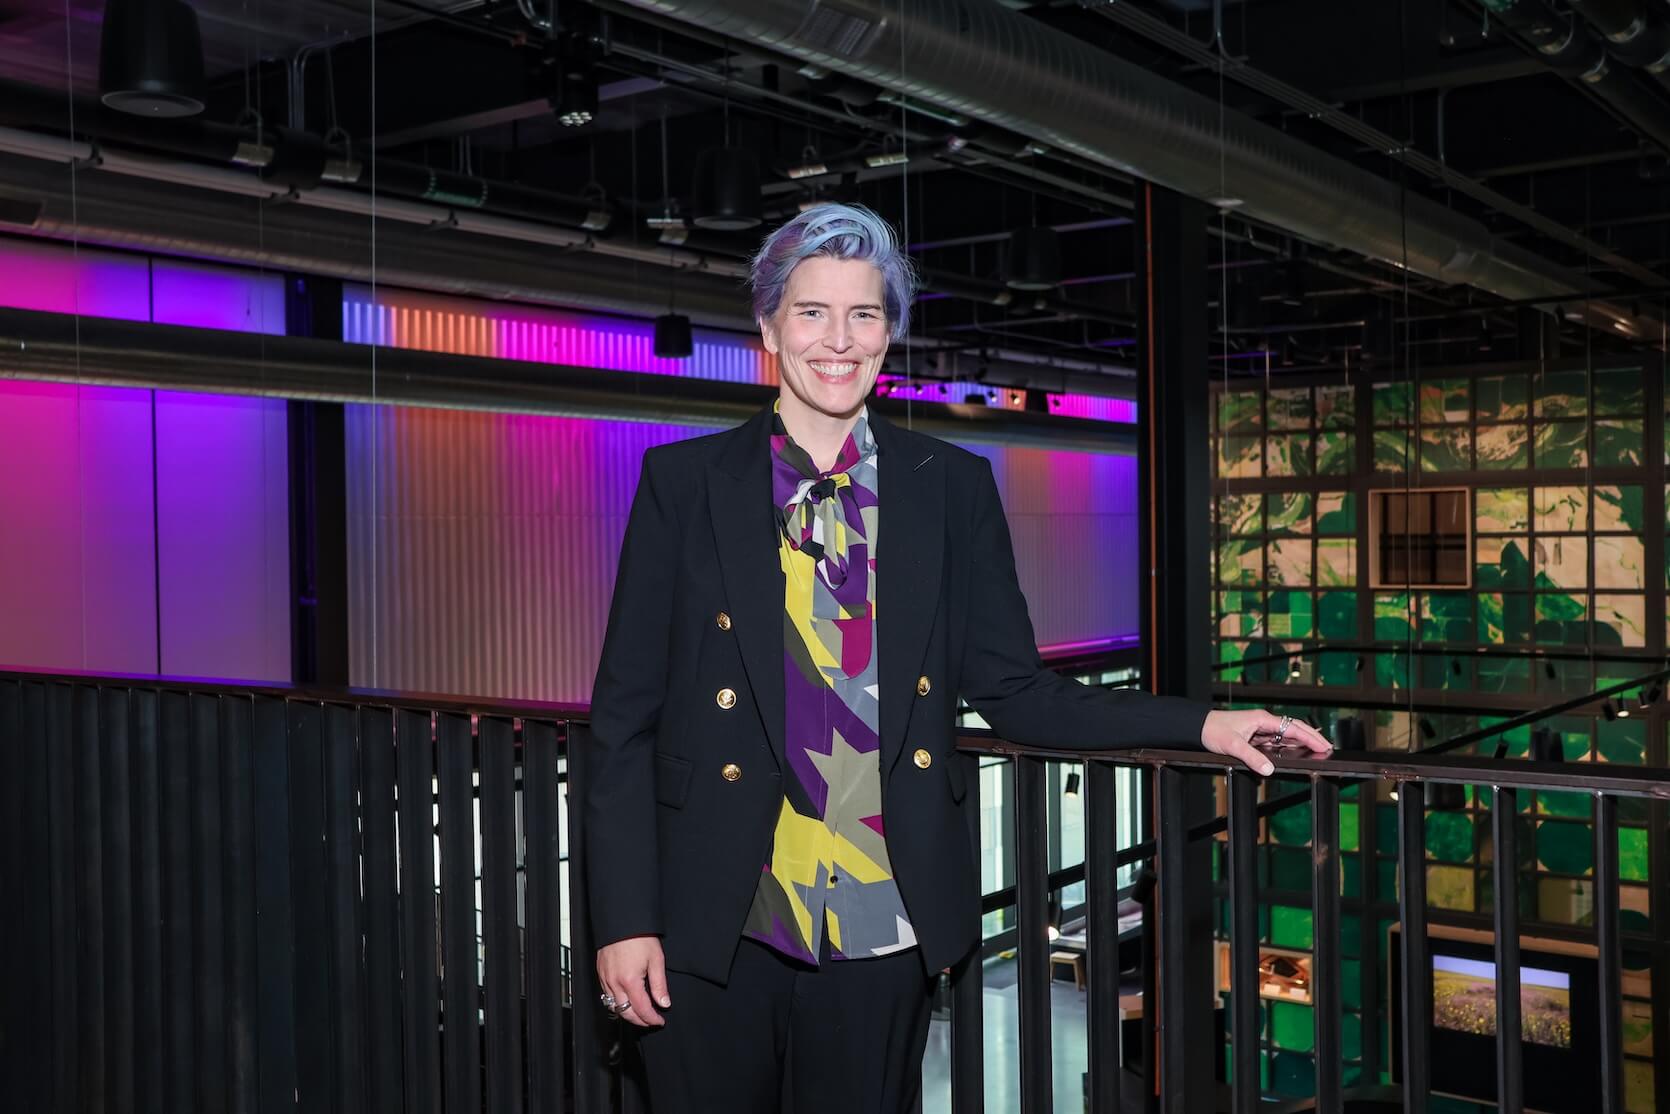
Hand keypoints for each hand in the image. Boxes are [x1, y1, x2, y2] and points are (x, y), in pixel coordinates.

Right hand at [597, 934, 670, 1027]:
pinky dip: (616, 1001)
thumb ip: (659, 985)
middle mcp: (614, 982)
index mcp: (630, 981)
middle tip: (651, 1020)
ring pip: (613, 1006)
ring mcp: (605, 978)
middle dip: (639, 1020)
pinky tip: (626, 999)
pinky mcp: (600, 973)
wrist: (622, 920)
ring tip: (640, 1012)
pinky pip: (606, 995)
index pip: (641, 1009)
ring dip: (627, 1012)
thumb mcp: (656, 959)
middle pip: (625, 1012)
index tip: (659, 1020)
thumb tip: (664, 1003)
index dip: (651, 1018)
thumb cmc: (639, 936)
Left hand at [1201, 709, 1332, 775]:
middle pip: (1294, 729)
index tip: (1324, 745)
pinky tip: (1294, 752)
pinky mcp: (1255, 736)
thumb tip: (1269, 769)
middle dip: (1311, 737)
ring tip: (1317, 750)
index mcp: (1262, 719)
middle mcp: (1264, 722)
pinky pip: (1276, 741)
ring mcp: (1260, 729)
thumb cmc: (1213, 730)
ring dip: (1301, 742)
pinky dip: (1288, 746)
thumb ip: (1252, 758)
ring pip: (1286, 735)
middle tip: (1327, 748)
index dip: (1310, 737)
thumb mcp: (1233, 746)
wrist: (1198, 727)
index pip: (1293, 727)